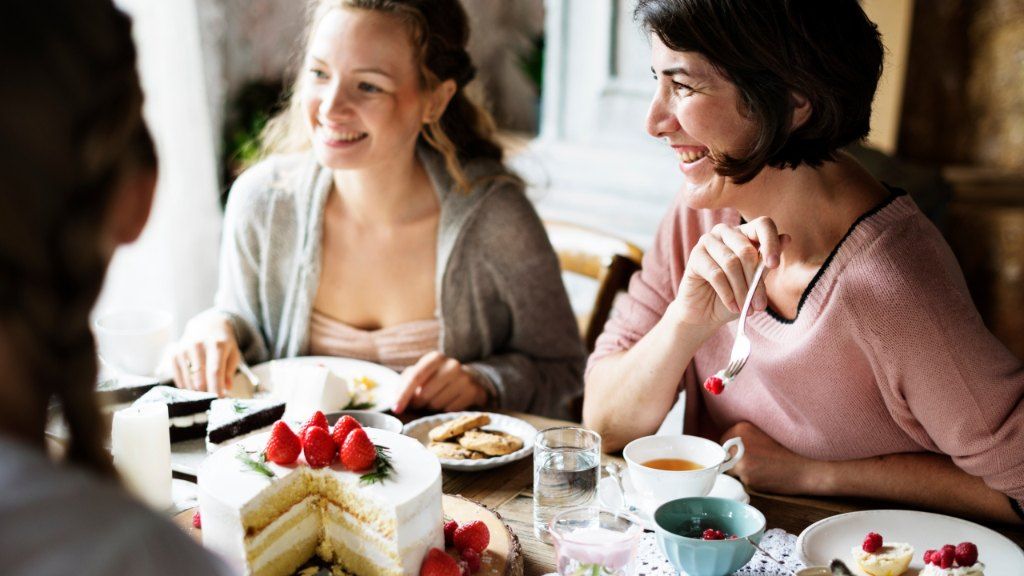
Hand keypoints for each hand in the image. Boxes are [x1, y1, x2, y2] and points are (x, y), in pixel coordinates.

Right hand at [171, 313, 239, 396]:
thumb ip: (229, 372)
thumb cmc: (222, 343)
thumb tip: (225, 390)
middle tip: (213, 397)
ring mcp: (183, 350)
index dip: (216, 388)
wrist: (207, 325)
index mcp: (216, 345)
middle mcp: (197, 346)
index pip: (215, 371)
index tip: (219, 400)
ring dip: (197, 391)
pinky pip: (179, 378)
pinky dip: (187, 386)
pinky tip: (194, 385)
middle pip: (199, 379)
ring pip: (188, 381)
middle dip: (207, 392)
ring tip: (205, 390)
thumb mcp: (233, 354)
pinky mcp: (174, 354)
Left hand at [393, 351, 487, 413]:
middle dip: (418, 402)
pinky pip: (450, 410)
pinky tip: (448, 402)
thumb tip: (395, 403)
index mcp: (435, 358)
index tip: (396, 409)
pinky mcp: (473, 392)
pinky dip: (445, 411)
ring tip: (437, 399)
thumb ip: (404, 385)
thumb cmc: (436, 378)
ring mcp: (465, 378)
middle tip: (422, 401)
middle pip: (424, 394)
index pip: (415, 377)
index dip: (403, 394)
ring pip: (437, 404)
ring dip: (432, 407)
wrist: (466, 379)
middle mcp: (452, 365)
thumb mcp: (419, 375)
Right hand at [672, 217, 788, 328]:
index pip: (763, 225)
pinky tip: (734, 307)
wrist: (705, 313)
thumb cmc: (733, 296)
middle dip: (755, 281)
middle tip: (760, 305)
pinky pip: (716, 274)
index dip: (771, 243)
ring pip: (731, 263)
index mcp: (744, 233)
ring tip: (747, 309)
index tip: (774, 265)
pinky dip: (728, 294)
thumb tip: (786, 238)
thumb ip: (766, 262)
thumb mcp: (755, 282)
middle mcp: (725, 232)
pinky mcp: (695, 256)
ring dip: (742, 290)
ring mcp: (708, 241)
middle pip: (746, 249)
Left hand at [720, 421, 822, 494]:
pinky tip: (762, 477)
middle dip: (734, 462)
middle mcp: (738, 442)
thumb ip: (740, 438)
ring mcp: (741, 460)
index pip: (722, 441)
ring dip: (740, 472)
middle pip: (724, 456)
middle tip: (754, 463)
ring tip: (759, 469)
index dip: (732, 451)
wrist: (800, 470)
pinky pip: (740, 480)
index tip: (744, 454)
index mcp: (741, 428)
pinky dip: (748, 481)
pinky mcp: (746, 476)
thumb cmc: (781, 454)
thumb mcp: (759, 436)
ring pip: (730, 469)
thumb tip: (721, 449)